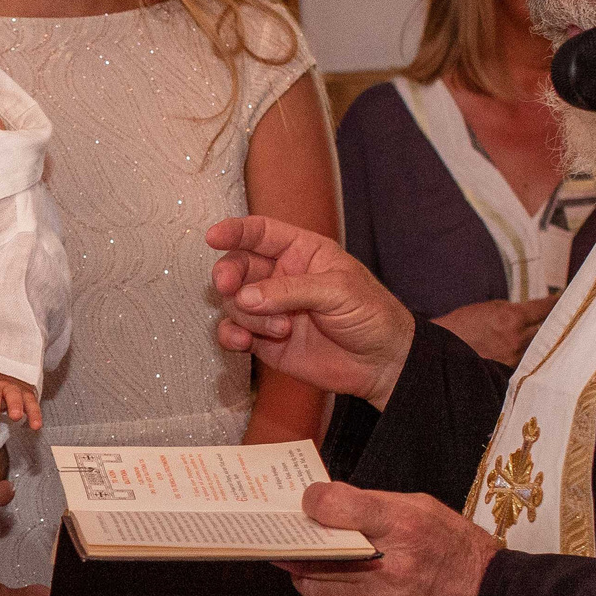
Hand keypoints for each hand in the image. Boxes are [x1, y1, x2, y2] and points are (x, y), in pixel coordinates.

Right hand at [206, 215, 417, 408]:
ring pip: (234, 302)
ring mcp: (271, 309)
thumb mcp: (338, 291)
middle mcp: (280, 277)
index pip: (261, 233)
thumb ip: (290, 290)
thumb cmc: (371, 315)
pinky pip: (234, 332)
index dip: (235, 231)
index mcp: (301, 252)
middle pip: (238, 266)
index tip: (213, 237)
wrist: (382, 363)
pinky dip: (231, 335)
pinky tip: (243, 342)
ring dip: (247, 315)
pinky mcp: (264, 339)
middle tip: (230, 288)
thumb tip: (244, 297)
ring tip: (281, 330)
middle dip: (229, 275)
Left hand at [280, 483, 496, 595]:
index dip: (315, 501)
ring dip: (312, 576)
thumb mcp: (428, 511)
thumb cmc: (461, 554)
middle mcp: (387, 570)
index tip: (311, 503)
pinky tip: (345, 595)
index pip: (336, 507)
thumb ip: (377, 505)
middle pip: (313, 554)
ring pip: (313, 589)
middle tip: (300, 539)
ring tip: (324, 567)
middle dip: (302, 545)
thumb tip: (329, 504)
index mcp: (404, 528)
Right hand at [434, 296, 558, 365]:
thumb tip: (537, 312)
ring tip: (560, 338)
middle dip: (560, 322)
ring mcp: (514, 359)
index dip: (559, 302)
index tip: (569, 299)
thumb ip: (515, 310)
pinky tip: (540, 356)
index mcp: (512, 318)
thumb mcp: (489, 308)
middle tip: (572, 318)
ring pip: (542, 348)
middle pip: (551, 329)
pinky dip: (534, 357)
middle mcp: (517, 340)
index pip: (547, 307)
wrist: (439, 351)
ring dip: (548, 342)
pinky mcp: (509, 373)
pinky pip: (529, 362)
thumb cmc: (462, 325)